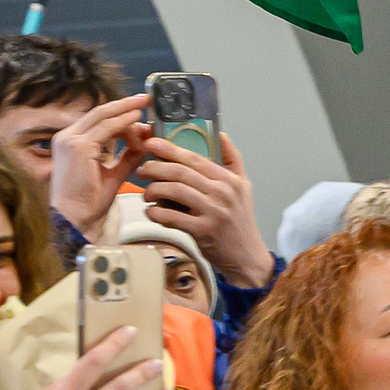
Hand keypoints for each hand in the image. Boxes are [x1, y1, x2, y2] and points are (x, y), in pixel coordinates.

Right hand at [48, 94, 151, 239]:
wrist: (75, 218)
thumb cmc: (89, 201)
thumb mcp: (113, 173)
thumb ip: (128, 156)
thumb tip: (146, 143)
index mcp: (71, 143)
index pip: (97, 120)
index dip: (119, 112)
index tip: (138, 110)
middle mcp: (66, 137)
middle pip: (99, 113)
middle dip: (124, 104)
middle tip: (145, 98)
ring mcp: (70, 140)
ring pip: (103, 117)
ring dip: (127, 112)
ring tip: (145, 106)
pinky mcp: (78, 146)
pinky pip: (106, 128)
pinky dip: (124, 123)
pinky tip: (138, 120)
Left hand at [135, 133, 271, 288]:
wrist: (246, 255)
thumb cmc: (239, 220)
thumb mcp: (244, 187)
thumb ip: (233, 160)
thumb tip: (221, 134)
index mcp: (230, 180)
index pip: (195, 158)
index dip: (170, 149)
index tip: (151, 142)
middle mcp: (223, 193)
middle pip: (181, 173)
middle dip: (155, 168)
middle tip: (142, 170)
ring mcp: (214, 212)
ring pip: (174, 191)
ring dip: (154, 190)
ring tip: (147, 193)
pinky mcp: (203, 231)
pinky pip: (171, 216)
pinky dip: (156, 213)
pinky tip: (152, 212)